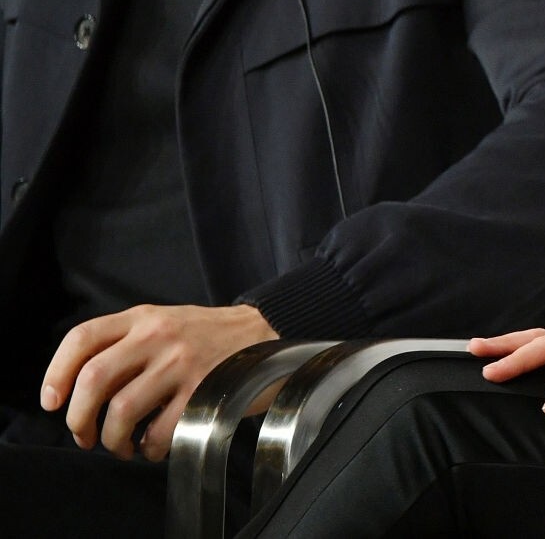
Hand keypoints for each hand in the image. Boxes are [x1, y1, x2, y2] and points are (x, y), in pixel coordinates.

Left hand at [40, 303, 276, 461]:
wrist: (269, 332)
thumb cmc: (209, 336)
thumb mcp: (165, 322)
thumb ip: (126, 343)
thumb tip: (80, 390)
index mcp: (143, 318)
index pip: (83, 339)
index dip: (57, 374)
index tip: (53, 402)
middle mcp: (158, 336)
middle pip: (94, 379)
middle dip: (79, 418)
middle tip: (84, 435)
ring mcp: (182, 363)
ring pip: (122, 410)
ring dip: (112, 440)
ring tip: (121, 446)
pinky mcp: (204, 390)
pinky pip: (159, 430)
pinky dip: (148, 448)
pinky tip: (153, 446)